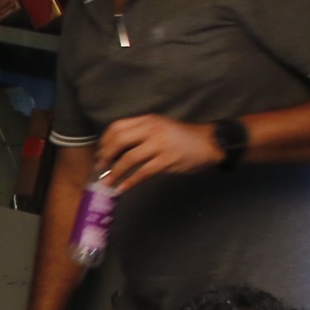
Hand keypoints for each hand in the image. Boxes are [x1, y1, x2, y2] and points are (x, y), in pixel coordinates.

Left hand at [95, 114, 220, 189]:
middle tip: (100, 167)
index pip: (117, 127)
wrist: (208, 143)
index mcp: (147, 120)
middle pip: (119, 141)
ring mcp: (159, 145)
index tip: (100, 153)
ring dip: (115, 172)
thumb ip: (140, 133)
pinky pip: (143, 173)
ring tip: (107, 182)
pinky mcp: (167, 161)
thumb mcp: (160, 127)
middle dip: (106, 156)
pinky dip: (130, 182)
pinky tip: (122, 188)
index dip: (105, 141)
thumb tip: (116, 149)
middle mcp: (151, 130)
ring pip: (129, 159)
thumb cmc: (181, 137)